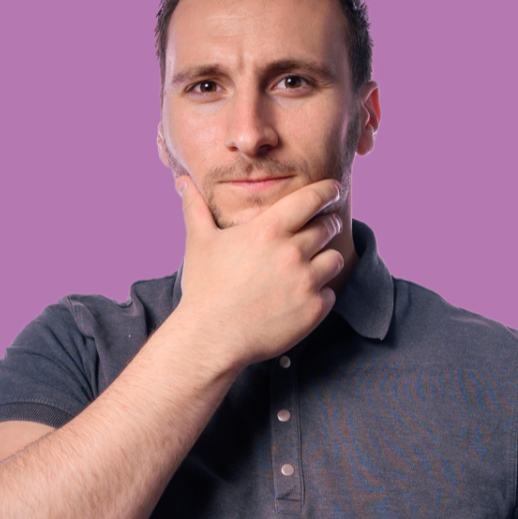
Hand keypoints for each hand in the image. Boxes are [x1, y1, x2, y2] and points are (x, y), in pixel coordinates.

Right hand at [172, 177, 345, 370]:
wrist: (211, 338)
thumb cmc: (205, 288)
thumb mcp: (199, 242)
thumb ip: (195, 207)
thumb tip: (182, 181)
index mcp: (268, 230)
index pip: (312, 199)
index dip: (327, 190)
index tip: (334, 190)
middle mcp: (292, 252)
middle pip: (328, 227)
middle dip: (326, 227)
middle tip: (317, 233)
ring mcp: (305, 282)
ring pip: (335, 259)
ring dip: (326, 260)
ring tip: (309, 268)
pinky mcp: (313, 310)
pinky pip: (330, 293)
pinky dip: (320, 294)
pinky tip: (299, 298)